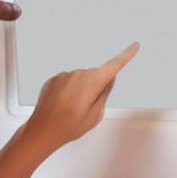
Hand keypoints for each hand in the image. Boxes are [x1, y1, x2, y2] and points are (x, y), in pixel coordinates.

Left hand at [25, 43, 139, 155]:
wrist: (42, 130)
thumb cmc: (67, 125)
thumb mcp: (95, 114)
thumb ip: (104, 94)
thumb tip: (108, 81)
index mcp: (92, 81)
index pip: (115, 65)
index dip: (126, 55)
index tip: (134, 47)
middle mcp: (78, 74)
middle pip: (95, 76)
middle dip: (95, 89)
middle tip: (85, 109)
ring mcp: (64, 75)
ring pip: (80, 80)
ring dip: (79, 92)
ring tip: (71, 110)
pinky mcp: (54, 79)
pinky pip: (67, 83)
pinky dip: (68, 92)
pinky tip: (62, 106)